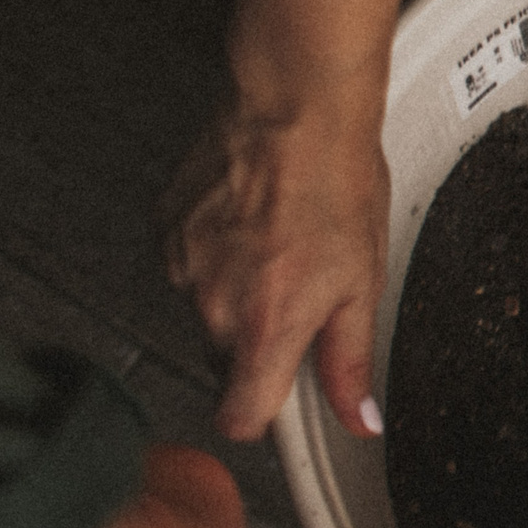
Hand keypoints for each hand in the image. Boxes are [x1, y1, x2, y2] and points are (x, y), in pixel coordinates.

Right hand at [167, 95, 389, 442]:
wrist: (295, 109)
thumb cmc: (336, 183)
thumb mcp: (362, 283)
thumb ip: (350, 362)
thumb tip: (359, 418)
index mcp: (265, 327)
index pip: (239, 418)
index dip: (261, 416)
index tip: (278, 399)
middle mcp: (214, 305)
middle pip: (228, 359)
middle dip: (260, 340)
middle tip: (298, 289)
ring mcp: (182, 267)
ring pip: (208, 310)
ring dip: (237, 292)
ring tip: (278, 243)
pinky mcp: (165, 231)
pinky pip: (189, 267)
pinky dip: (216, 255)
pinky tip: (250, 222)